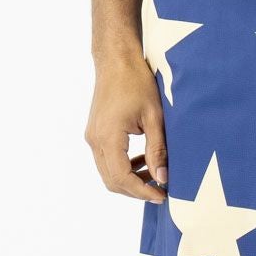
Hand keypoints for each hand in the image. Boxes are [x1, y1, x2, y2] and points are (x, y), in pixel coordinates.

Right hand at [85, 56, 166, 203]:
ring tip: (156, 176)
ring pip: (109, 174)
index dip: (143, 191)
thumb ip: (157, 151)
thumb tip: (162, 179)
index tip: (162, 196)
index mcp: (108, 136)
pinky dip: (125, 168)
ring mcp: (92, 137)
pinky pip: (108, 161)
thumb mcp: (154, 117)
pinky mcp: (95, 134)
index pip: (122, 178)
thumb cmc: (136, 82)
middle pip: (112, 182)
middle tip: (161, 191)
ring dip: (131, 181)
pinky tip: (144, 162)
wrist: (116, 60)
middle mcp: (95, 140)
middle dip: (137, 191)